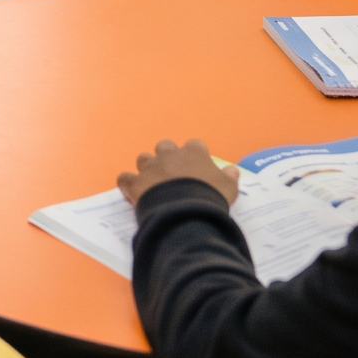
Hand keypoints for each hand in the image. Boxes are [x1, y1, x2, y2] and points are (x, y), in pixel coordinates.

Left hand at [118, 138, 238, 204]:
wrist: (185, 212)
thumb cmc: (210, 197)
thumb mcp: (228, 188)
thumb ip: (229, 177)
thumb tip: (232, 170)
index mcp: (193, 153)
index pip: (194, 146)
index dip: (195, 156)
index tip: (197, 168)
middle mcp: (169, 155)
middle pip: (165, 146)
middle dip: (167, 157)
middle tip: (173, 174)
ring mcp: (150, 167)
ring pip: (143, 159)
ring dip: (147, 168)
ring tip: (152, 183)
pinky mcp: (135, 182)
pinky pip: (125, 178)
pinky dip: (128, 184)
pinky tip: (132, 193)